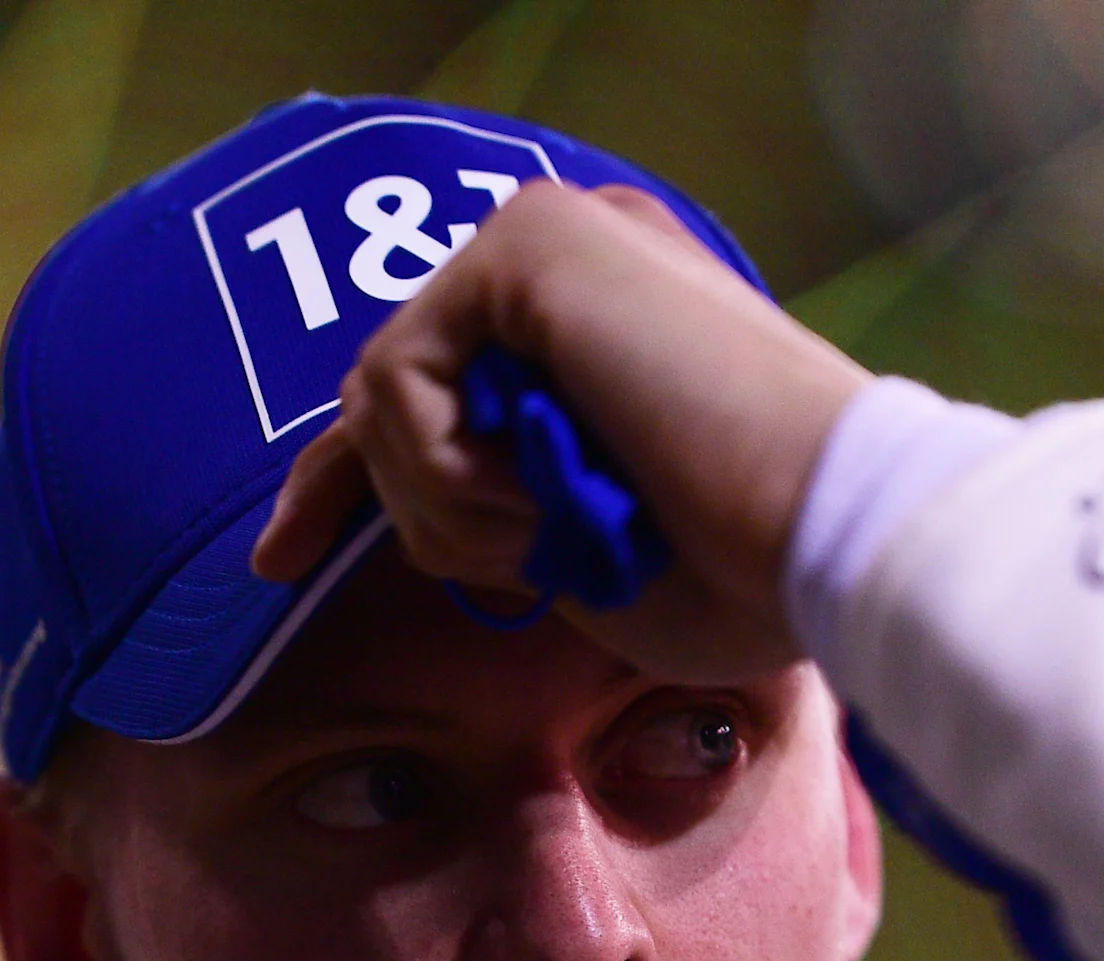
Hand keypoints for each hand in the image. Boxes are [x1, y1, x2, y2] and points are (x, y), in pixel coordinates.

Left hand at [250, 182, 871, 683]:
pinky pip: (395, 380)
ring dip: (451, 507)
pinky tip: (546, 490)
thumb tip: (411, 509)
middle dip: (421, 511)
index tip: (278, 560)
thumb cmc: (748, 575)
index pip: (425, 387)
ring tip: (561, 527)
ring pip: (381, 398)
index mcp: (601, 328)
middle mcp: (570, 264)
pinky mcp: (528, 245)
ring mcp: (548, 242)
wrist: (825, 537)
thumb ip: (506, 504)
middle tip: (527, 557)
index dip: (337, 479)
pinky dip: (449, 471)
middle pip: (387, 398)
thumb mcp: (589, 545)